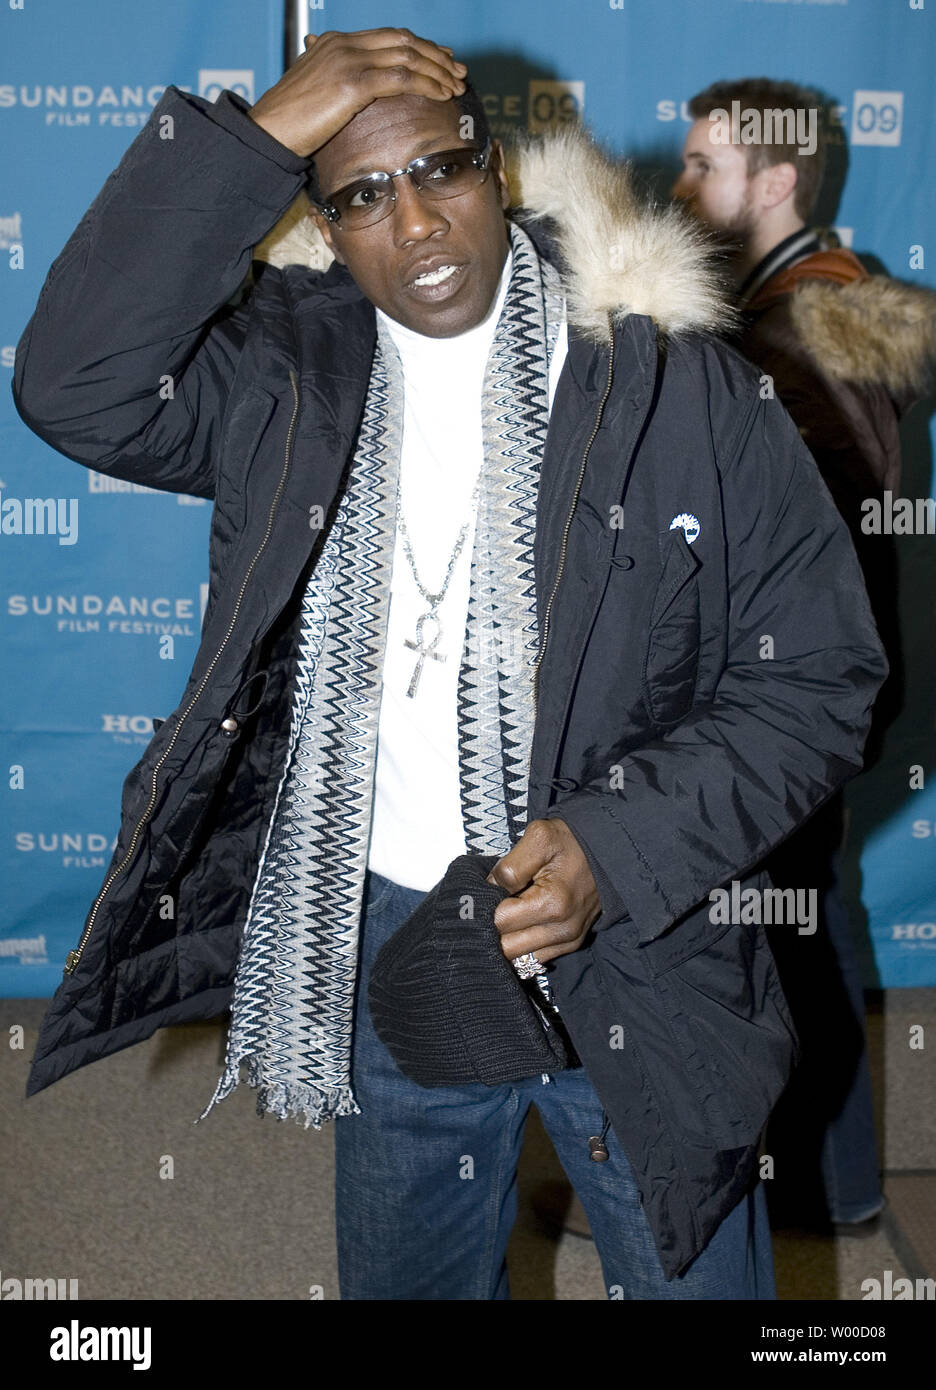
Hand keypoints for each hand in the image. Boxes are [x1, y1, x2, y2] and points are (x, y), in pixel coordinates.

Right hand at [248, 28, 467, 157]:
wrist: (269, 130)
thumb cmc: (288, 123)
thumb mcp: (314, 94)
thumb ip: (334, 86)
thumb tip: (350, 97)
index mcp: (335, 43)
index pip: (388, 37)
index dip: (419, 46)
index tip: (440, 59)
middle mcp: (345, 44)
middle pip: (403, 40)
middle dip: (435, 54)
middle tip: (458, 70)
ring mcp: (349, 60)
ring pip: (408, 56)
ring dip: (438, 70)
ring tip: (457, 84)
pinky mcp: (353, 82)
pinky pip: (402, 78)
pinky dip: (428, 84)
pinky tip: (442, 94)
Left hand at [485, 819, 601, 966]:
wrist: (607, 850)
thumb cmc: (571, 842)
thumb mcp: (538, 837)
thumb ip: (509, 866)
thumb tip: (488, 891)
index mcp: (552, 903)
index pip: (499, 921)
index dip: (485, 907)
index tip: (483, 893)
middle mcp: (563, 929)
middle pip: (506, 947)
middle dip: (491, 929)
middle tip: (488, 906)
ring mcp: (569, 940)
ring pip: (519, 958)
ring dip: (506, 940)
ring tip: (505, 914)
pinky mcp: (571, 944)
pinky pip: (534, 959)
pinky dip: (522, 946)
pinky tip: (519, 926)